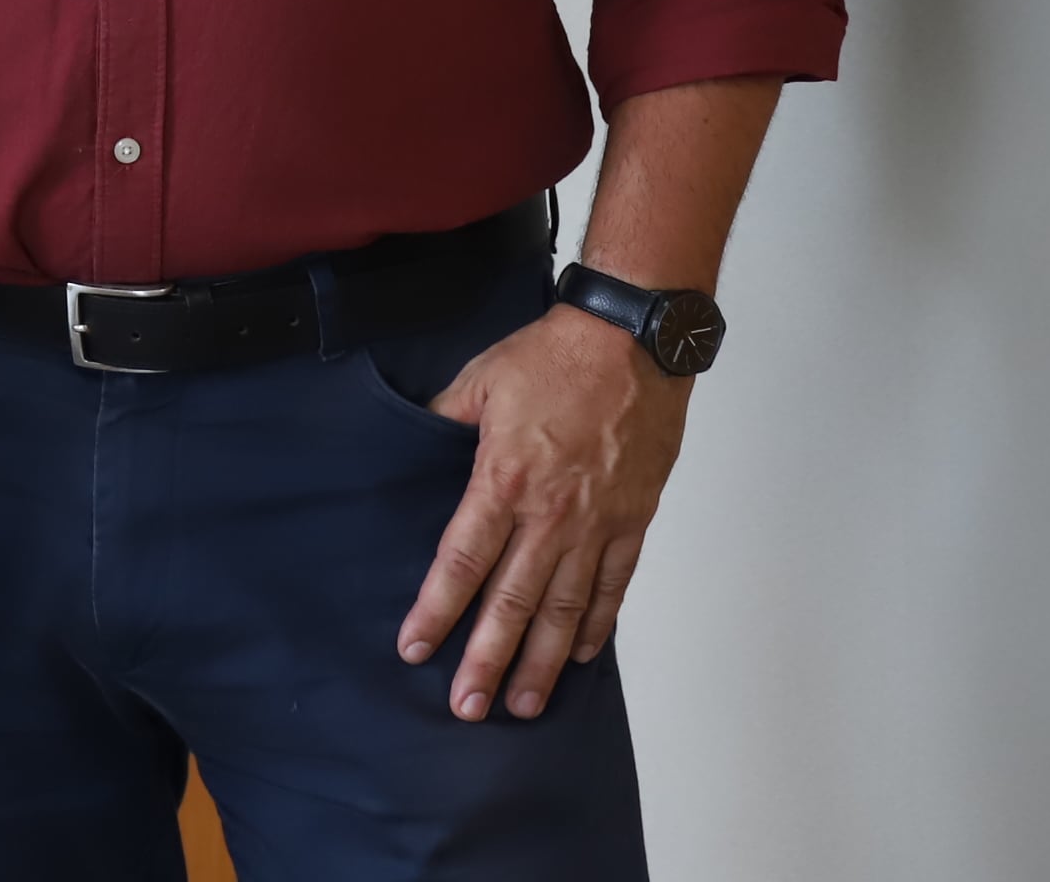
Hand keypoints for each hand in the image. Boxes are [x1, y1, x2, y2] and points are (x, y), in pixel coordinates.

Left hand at [396, 303, 690, 721]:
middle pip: (512, 602)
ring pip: (564, 609)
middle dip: (487, 661)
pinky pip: (612, 586)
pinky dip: (595, 626)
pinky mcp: (632, 521)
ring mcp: (595, 523)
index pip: (462, 561)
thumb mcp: (480, 380)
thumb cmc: (556, 355)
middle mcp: (550, 514)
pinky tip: (577, 655)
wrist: (634, 341)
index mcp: (503, 480)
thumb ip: (445, 420)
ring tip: (524, 705)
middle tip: (466, 708)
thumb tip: (416, 439)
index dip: (436, 610)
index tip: (415, 649)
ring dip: (541, 662)